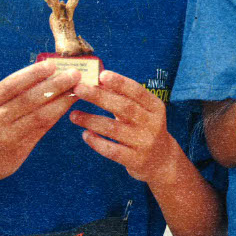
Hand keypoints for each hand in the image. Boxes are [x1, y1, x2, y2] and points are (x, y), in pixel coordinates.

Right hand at [0, 62, 80, 186]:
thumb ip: (13, 94)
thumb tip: (47, 73)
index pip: (11, 84)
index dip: (32, 73)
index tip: (52, 64)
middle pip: (29, 99)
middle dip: (54, 85)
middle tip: (74, 74)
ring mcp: (6, 136)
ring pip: (39, 115)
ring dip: (61, 101)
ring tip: (77, 90)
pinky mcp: (18, 150)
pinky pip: (42, 129)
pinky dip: (57, 115)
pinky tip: (68, 106)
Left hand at [69, 71, 180, 185]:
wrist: (162, 160)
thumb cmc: (145, 128)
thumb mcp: (142, 111)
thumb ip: (124, 97)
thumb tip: (99, 79)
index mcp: (155, 107)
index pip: (137, 92)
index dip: (120, 83)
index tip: (102, 75)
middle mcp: (152, 124)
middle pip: (124, 108)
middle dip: (100, 97)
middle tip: (78, 89)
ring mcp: (144, 143)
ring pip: (114, 129)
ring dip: (91, 120)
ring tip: (73, 115)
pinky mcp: (136, 160)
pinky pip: (112, 150)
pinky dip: (96, 142)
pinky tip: (85, 135)